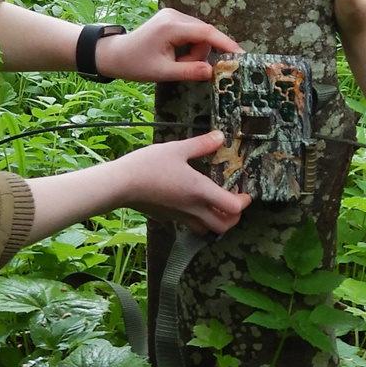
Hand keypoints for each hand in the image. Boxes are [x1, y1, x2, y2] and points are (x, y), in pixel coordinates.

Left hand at [95, 8, 241, 82]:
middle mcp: (175, 15)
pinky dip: (189, 48)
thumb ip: (189, 72)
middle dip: (200, 54)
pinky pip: (192, 33)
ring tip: (175, 63)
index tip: (241, 54)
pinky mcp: (173, 19)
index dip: (226, 43)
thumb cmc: (136, 64)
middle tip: (183, 68)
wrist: (116, 54)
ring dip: (194, 53)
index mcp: (171, 27)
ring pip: (199, 35)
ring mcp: (174, 15)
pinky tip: (176, 55)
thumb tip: (212, 73)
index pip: (206, 33)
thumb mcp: (163, 72)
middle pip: (204, 35)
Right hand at [114, 130, 251, 233]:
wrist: (121, 185)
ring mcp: (180, 216)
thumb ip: (201, 144)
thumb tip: (220, 136)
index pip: (233, 208)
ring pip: (207, 230)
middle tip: (234, 204)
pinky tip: (192, 204)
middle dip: (234, 218)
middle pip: (223, 227)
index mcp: (200, 192)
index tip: (244, 193)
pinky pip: (190, 225)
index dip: (243, 203)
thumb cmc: (149, 165)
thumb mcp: (177, 149)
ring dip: (216, 222)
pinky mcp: (168, 218)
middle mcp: (193, 209)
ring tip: (216, 206)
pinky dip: (199, 220)